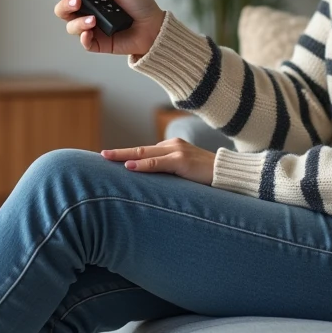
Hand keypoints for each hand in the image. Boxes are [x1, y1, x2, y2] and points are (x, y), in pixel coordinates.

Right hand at [45, 0, 164, 56]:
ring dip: (78, 22)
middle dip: (64, 5)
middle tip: (76, 2)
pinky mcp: (98, 43)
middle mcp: (89, 13)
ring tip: (92, 20)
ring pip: (71, 26)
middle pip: (64, 10)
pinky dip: (84, 38)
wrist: (155, 28)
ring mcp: (92, 29)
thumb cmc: (141, 6)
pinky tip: (90, 32)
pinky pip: (84, 43)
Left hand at [100, 138, 215, 185]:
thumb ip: (170, 174)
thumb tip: (152, 186)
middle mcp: (172, 146)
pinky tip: (129, 166)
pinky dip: (142, 164)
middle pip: (140, 149)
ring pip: (144, 153)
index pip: (145, 151)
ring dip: (124, 155)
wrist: (230, 174)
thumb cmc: (208, 177)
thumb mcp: (185, 174)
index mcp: (172, 148)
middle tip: (101, 155)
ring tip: (106, 157)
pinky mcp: (182, 161)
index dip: (127, 155)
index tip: (111, 157)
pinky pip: (157, 163)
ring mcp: (177, 152)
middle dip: (119, 152)